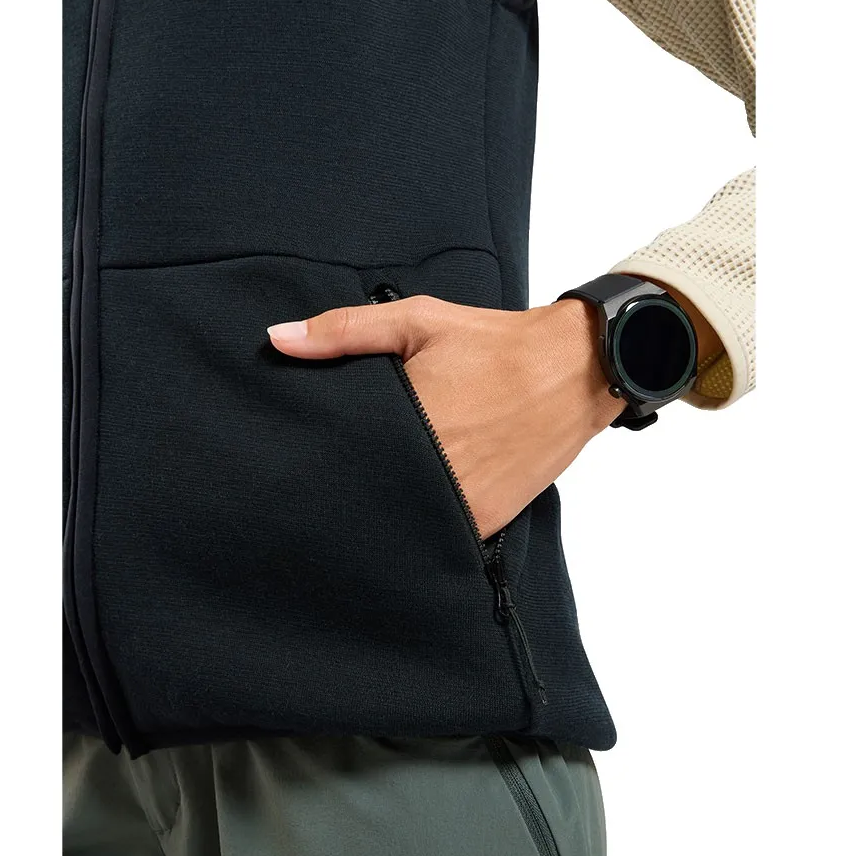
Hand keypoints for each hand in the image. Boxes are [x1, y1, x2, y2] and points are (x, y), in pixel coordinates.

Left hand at [267, 297, 623, 538]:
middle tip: (324, 483)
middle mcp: (435, 471)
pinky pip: (441, 534)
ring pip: (402, 522)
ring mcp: (462, 502)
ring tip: (369, 494)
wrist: (576, 370)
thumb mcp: (418, 321)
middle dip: (348, 489)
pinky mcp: (487, 520)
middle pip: (367, 496)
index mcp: (410, 423)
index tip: (299, 462)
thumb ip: (345, 331)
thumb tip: (279, 338)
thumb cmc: (495, 344)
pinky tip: (411, 504)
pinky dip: (423, 523)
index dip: (318, 463)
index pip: (340, 460)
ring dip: (384, 510)